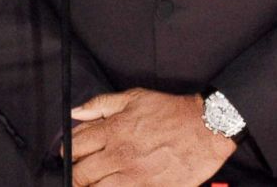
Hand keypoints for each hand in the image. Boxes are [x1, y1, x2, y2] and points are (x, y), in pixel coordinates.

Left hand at [68, 88, 235, 185]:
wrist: (207, 129)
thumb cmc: (172, 112)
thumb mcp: (136, 97)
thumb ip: (102, 104)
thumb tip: (77, 111)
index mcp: (114, 130)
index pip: (75, 146)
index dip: (69, 152)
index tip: (73, 155)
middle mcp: (120, 155)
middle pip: (80, 175)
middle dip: (77, 175)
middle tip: (82, 175)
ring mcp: (134, 177)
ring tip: (99, 182)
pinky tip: (117, 185)